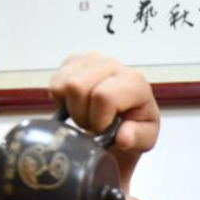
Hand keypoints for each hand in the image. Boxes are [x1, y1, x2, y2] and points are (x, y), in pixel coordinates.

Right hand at [48, 53, 159, 187]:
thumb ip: (136, 138)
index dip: (97, 120)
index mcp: (135, 83)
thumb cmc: (135, 127)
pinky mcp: (74, 61)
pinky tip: (77, 105)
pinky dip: (61, 100)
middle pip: (78, 87)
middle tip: (92, 125)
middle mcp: (114, 65)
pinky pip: (55, 82)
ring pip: (65, 84)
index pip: (103, 96)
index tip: (103, 130)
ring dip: (72, 108)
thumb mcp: (144, 140)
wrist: (125, 116)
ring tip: (86, 115)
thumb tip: (124, 136)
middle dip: (81, 115)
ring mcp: (92, 60)